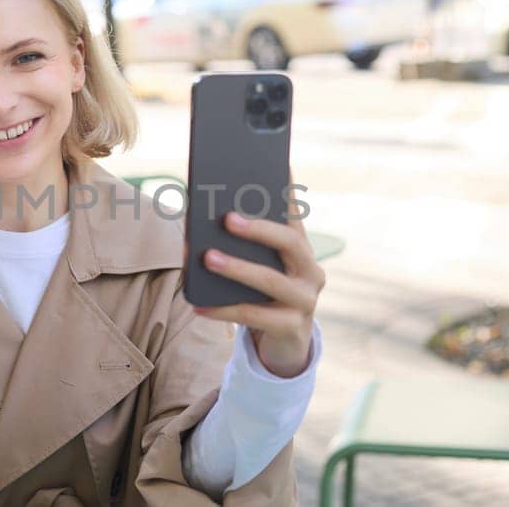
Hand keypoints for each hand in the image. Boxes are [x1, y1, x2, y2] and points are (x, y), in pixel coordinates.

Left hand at [192, 188, 324, 377]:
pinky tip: (198, 305)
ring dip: (237, 268)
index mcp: (300, 249)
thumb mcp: (256, 269)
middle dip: (258, 228)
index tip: (276, 163)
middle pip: (289, 242)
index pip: (293, 213)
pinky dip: (224, 310)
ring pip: (271, 280)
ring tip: (207, 258)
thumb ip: (239, 247)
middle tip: (227, 218)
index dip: (285, 189)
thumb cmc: (262, 297)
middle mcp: (310, 270)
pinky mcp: (293, 328)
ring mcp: (306, 300)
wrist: (283, 345)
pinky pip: (255, 316)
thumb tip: (197, 224)